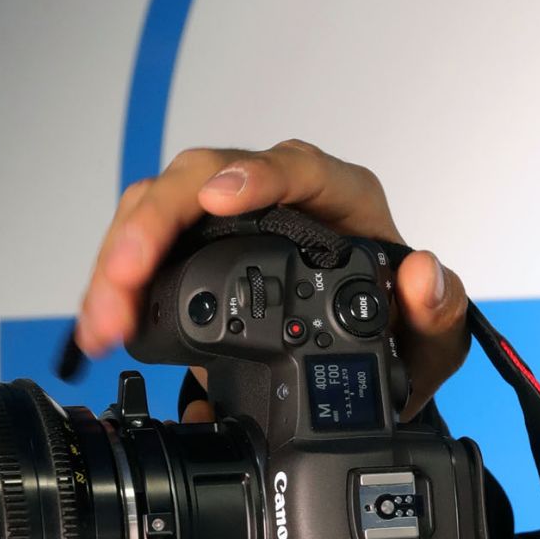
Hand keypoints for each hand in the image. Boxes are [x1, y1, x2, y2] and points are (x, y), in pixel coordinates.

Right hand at [77, 139, 470, 420]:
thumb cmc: (399, 337)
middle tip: (127, 275)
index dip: (254, 174)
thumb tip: (424, 273)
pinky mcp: (190, 248)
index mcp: (339, 198)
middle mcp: (276, 194)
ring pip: (158, 209)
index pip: (296, 167)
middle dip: (155, 225)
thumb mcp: (432, 339)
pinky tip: (100, 321)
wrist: (365, 372)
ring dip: (120, 259)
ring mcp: (226, 218)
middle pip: (200, 179)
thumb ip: (439, 310)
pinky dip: (115, 284)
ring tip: (104, 315)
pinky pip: (142, 246)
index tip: (219, 195)